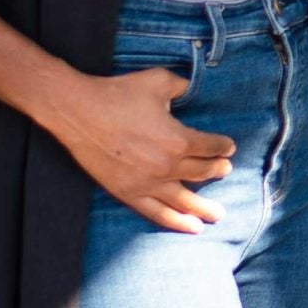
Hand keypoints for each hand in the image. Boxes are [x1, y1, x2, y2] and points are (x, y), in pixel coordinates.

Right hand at [44, 69, 234, 232]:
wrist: (78, 112)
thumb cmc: (119, 93)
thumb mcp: (159, 80)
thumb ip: (182, 86)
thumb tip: (192, 88)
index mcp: (179, 140)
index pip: (211, 147)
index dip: (223, 147)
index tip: (228, 148)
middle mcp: (167, 166)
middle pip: (202, 173)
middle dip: (218, 171)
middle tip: (226, 171)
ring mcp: (148, 183)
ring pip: (185, 200)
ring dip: (204, 208)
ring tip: (219, 214)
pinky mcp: (128, 193)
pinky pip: (157, 213)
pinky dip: (177, 222)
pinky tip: (192, 228)